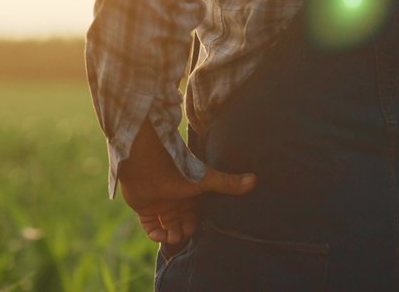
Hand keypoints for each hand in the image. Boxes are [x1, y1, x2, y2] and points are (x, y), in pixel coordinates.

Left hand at [117, 120, 255, 245]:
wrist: (144, 161)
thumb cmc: (175, 169)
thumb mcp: (204, 179)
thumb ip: (227, 183)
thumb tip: (255, 180)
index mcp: (189, 192)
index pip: (194, 213)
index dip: (194, 223)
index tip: (195, 229)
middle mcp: (174, 197)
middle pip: (181, 221)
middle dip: (183, 231)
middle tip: (183, 235)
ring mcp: (159, 202)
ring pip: (167, 226)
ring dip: (170, 235)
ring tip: (173, 237)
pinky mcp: (143, 207)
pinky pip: (150, 226)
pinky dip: (154, 234)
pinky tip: (160, 235)